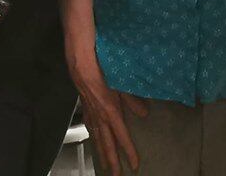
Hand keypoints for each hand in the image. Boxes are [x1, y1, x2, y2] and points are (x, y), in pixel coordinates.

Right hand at [70, 50, 144, 175]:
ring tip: (104, 164)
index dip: (128, 151)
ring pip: (96, 137)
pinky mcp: (84, 105)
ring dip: (101, 151)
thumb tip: (144, 113)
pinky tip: (93, 136)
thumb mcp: (122, 82)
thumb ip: (133, 99)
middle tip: (116, 175)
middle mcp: (100, 115)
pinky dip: (92, 135)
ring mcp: (90, 111)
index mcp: (110, 111)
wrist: (80, 60)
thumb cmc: (102, 67)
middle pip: (107, 142)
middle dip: (112, 160)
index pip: (121, 136)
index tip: (134, 164)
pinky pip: (89, 124)